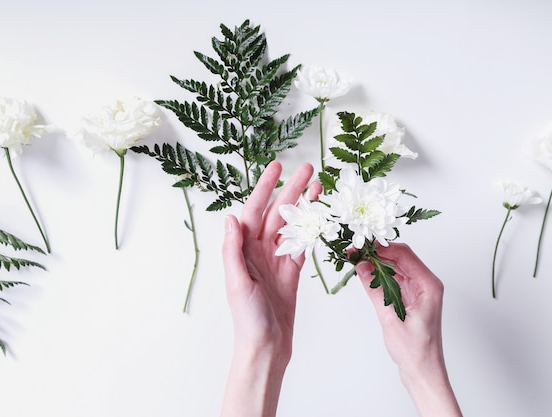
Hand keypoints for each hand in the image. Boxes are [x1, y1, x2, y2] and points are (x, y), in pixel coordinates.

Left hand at [220, 161, 319, 416]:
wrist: (266, 347)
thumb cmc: (247, 319)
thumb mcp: (237, 283)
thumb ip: (233, 250)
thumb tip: (231, 218)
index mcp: (243, 250)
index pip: (254, 211)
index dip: (265, 188)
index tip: (276, 167)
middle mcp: (258, 251)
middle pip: (276, 213)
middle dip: (291, 190)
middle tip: (307, 169)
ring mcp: (276, 260)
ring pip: (291, 226)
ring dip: (303, 207)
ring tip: (319, 187)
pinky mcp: (291, 272)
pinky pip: (301, 246)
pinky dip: (310, 231)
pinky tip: (320, 217)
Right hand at [356, 243, 461, 416]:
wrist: (423, 372)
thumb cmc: (416, 351)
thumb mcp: (390, 319)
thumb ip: (375, 290)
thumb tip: (361, 266)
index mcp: (429, 285)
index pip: (404, 254)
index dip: (381, 247)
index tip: (361, 246)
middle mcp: (426, 284)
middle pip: (400, 257)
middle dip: (376, 252)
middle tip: (354, 251)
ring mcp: (418, 290)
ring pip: (395, 266)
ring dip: (376, 263)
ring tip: (356, 260)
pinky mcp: (410, 297)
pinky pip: (393, 279)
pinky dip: (379, 275)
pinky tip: (365, 274)